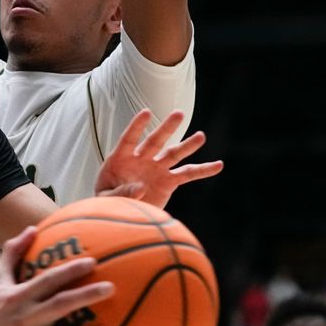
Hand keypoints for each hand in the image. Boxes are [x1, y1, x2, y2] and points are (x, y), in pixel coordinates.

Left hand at [94, 109, 222, 208]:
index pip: (129, 139)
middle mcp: (141, 159)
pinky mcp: (167, 182)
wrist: (119, 212)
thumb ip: (121, 193)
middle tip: (179, 114)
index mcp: (120, 159)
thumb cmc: (108, 202)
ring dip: (187, 145)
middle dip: (167, 128)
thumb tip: (140, 188)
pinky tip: (218, 165)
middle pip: (155, 141)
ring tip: (201, 136)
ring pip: (173, 154)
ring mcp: (156, 169)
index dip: (137, 126)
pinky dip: (202, 170)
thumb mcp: (107, 198)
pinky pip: (187, 174)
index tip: (147, 113)